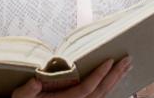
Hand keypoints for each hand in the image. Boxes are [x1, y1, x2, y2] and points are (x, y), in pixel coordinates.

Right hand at [12, 57, 130, 97]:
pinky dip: (111, 87)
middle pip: (101, 92)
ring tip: (127, 67)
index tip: (110, 61)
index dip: (99, 75)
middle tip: (127, 60)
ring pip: (103, 96)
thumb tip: (35, 82)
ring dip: (116, 81)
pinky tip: (117, 78)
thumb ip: (26, 91)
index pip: (86, 88)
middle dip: (115, 76)